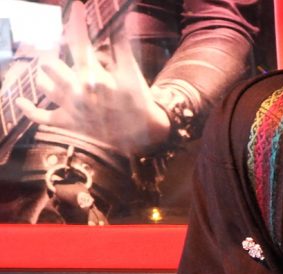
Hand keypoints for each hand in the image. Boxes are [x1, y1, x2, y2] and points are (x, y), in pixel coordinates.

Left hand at [15, 0, 169, 155]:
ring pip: (43, 84)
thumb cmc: (138, 99)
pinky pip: (41, 117)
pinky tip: (21, 101)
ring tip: (51, 68)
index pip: (80, 42)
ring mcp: (71, 107)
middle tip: (55, 45)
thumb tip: (121, 18)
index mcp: (94, 76)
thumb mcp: (131, 71)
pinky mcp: (68, 122)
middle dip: (51, 51)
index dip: (76, 21)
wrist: (142, 133)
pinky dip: (29, 110)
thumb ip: (121, 43)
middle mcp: (78, 90)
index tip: (77, 6)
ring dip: (45, 75)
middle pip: (50, 64)